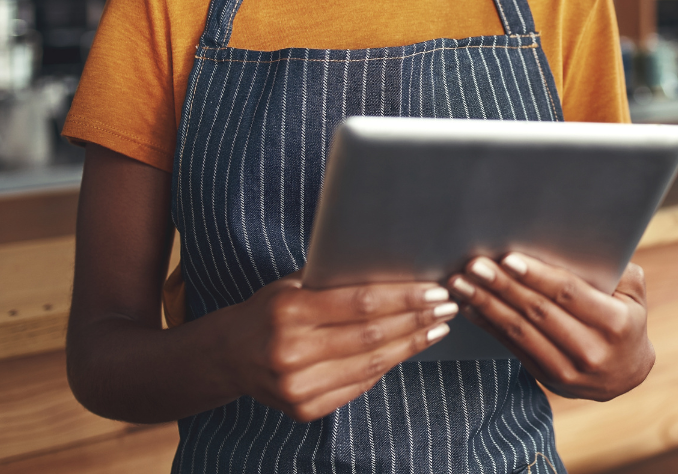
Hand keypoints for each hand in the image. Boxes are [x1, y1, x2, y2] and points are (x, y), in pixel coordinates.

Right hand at [219, 274, 457, 421]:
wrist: (229, 356)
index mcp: (289, 311)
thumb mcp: (293, 284)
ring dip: (411, 344)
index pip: (361, 303)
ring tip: (438, 327)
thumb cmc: (270, 309)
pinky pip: (359, 385)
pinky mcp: (304, 410)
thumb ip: (334, 279)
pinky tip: (409, 348)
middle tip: (447, 306)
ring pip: (370, 364)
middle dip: (416, 319)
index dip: (404, 298)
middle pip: (371, 335)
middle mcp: (290, 351)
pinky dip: (389, 365)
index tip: (435, 290)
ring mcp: (296, 386)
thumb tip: (396, 268)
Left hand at [449, 254, 653, 400]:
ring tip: (461, 284)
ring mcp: (567, 370)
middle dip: (502, 286)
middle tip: (475, 266)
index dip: (536, 276)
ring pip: (520, 332)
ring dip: (487, 305)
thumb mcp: (634, 295)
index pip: (568, 294)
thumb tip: (581, 244)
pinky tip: (470, 307)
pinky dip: (488, 326)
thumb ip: (617, 271)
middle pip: (538, 312)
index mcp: (614, 324)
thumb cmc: (627, 321)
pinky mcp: (546, 378)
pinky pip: (512, 347)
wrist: (626, 375)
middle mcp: (591, 350)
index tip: (508, 259)